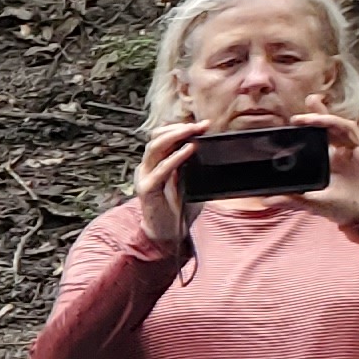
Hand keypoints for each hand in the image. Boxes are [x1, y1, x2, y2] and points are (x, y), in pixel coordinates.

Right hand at [132, 119, 204, 246]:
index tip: (202, 125)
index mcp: (156, 163)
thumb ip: (194, 167)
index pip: (163, 137)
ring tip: (193, 132)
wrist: (167, 233)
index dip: (180, 128)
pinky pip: (161, 169)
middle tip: (199, 126)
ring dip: (175, 136)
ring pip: (155, 148)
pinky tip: (189, 149)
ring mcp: (146, 177)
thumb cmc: (179, 209)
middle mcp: (148, 167)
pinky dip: (175, 157)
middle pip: (157, 138)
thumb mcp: (190, 182)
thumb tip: (212, 151)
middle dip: (178, 128)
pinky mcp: (147, 189)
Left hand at [293, 96, 358, 226]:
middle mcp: (342, 151)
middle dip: (317, 115)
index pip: (316, 136)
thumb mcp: (313, 203)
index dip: (308, 123)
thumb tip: (265, 200)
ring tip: (317, 108)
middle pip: (329, 126)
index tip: (293, 117)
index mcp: (327, 158)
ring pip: (345, 128)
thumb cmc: (342, 207)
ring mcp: (358, 152)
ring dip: (331, 119)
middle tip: (300, 113)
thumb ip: (292, 200)